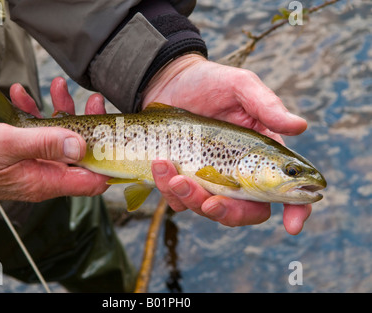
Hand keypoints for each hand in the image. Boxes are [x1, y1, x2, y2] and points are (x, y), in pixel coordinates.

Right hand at [0, 77, 108, 201]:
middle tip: (94, 101)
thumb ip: (47, 144)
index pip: (93, 179)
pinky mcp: (26, 155)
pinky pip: (39, 135)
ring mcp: (37, 165)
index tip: (117, 135)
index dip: (109, 160)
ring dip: (60, 112)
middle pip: (81, 153)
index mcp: (48, 180)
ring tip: (56, 86)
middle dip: (89, 124)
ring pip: (61, 139)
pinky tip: (23, 96)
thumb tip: (82, 144)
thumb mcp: (10, 145)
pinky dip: (35, 116)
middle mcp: (47, 175)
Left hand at [144, 54, 310, 234]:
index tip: (293, 225)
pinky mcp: (183, 180)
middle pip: (245, 211)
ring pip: (207, 209)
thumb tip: (300, 126)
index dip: (296, 210)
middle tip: (210, 204)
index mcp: (260, 155)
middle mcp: (237, 174)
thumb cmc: (210, 82)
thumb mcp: (240, 86)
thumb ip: (266, 106)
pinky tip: (159, 164)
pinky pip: (178, 200)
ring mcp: (208, 180)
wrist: (168, 82)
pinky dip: (168, 189)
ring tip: (171, 172)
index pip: (285, 189)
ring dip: (190, 198)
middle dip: (228, 213)